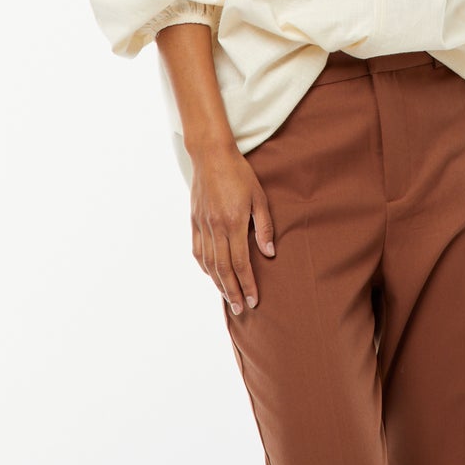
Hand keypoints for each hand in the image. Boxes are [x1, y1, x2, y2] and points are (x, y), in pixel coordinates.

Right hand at [189, 141, 275, 314]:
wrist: (211, 155)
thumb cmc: (240, 173)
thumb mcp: (259, 196)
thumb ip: (264, 226)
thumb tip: (269, 253)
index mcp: (234, 222)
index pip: (241, 263)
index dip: (248, 284)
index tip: (254, 300)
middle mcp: (216, 228)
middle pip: (224, 269)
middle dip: (233, 292)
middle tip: (241, 309)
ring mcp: (203, 225)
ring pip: (209, 263)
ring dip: (219, 283)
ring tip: (228, 298)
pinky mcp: (194, 221)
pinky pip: (198, 251)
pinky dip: (205, 266)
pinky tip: (211, 274)